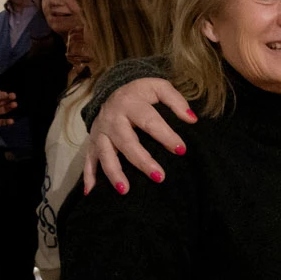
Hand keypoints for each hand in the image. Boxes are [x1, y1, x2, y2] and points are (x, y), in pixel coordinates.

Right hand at [82, 78, 194, 194]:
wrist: (113, 90)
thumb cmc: (141, 93)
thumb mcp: (159, 87)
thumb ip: (176, 100)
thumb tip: (192, 119)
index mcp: (131, 104)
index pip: (150, 121)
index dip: (166, 135)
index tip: (181, 150)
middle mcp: (113, 119)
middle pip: (127, 142)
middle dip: (142, 161)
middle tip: (159, 177)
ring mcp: (101, 132)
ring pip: (106, 154)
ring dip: (114, 173)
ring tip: (125, 190)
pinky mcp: (93, 142)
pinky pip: (88, 160)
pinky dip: (88, 176)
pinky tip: (91, 191)